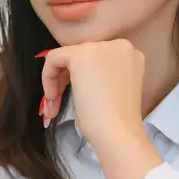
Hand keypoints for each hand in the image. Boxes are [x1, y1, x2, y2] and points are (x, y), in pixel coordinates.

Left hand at [40, 39, 162, 178]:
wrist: (118, 133)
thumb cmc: (114, 123)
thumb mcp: (110, 92)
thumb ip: (99, 77)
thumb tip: (77, 76)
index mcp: (130, 55)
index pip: (95, 59)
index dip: (80, 78)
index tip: (73, 98)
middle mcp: (119, 45)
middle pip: (81, 56)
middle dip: (65, 79)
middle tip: (58, 104)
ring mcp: (101, 47)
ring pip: (66, 57)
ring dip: (56, 82)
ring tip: (54, 106)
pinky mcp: (82, 55)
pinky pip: (53, 58)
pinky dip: (48, 78)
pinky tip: (52, 98)